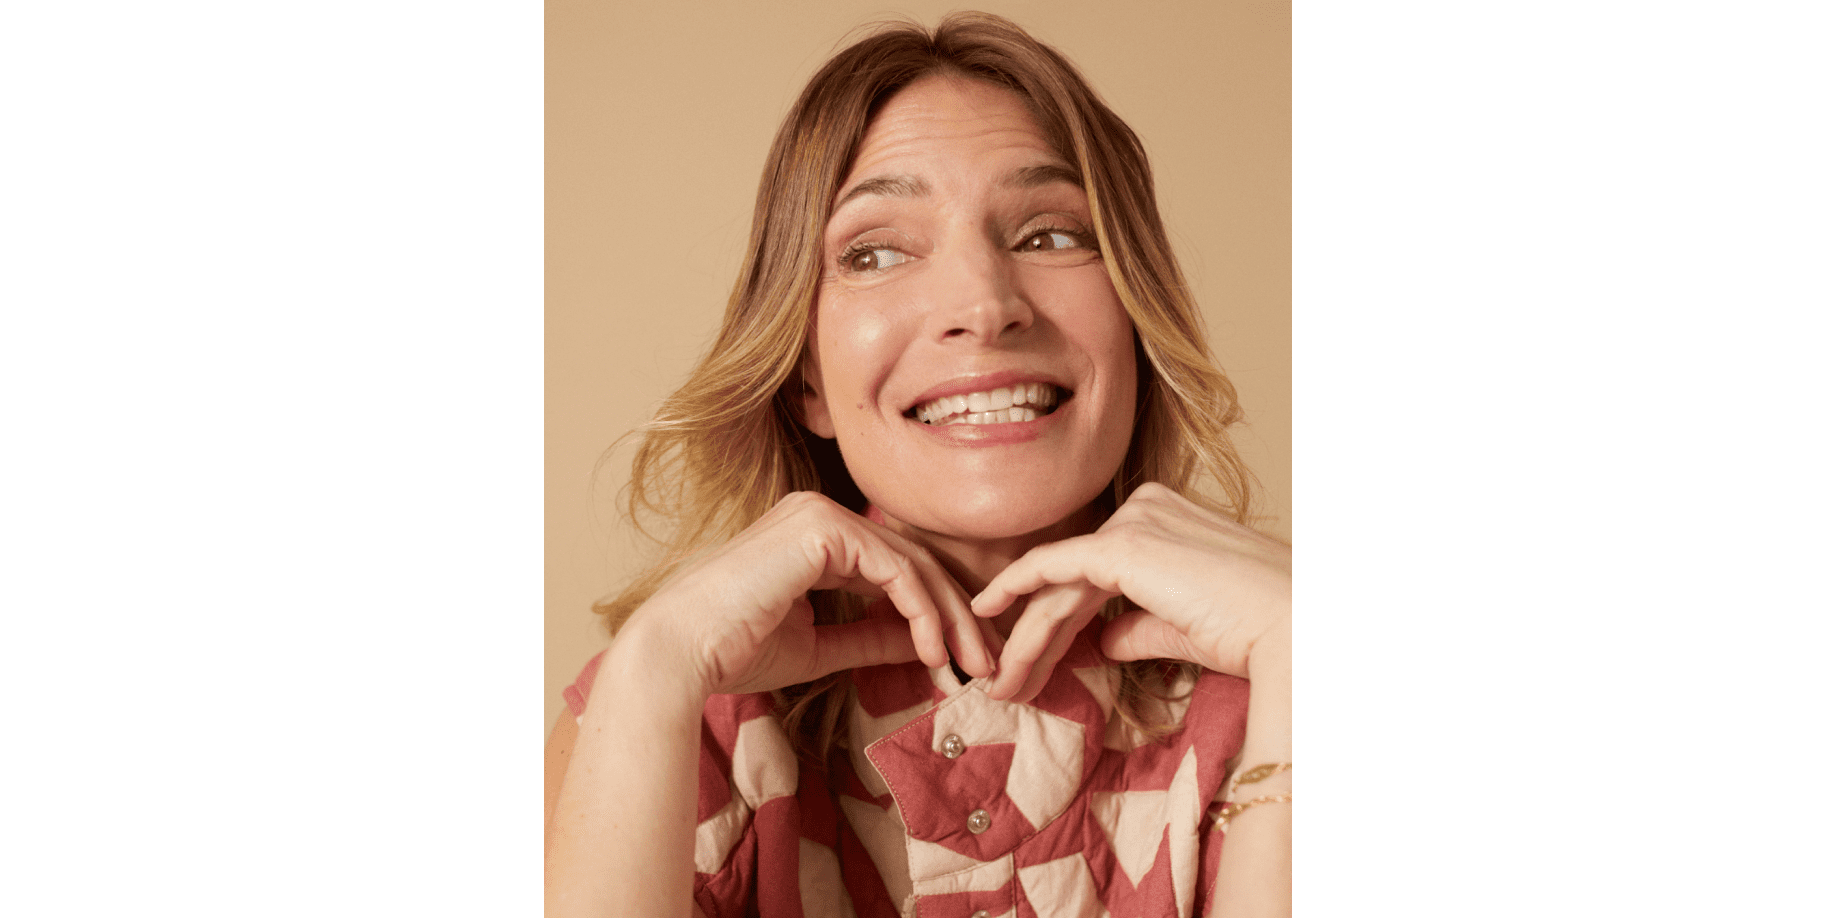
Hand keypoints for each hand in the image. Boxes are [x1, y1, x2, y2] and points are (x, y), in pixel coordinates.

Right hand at [625, 491, 998, 698]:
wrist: (682, 651)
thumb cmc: (734, 650)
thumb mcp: (820, 646)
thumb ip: (872, 636)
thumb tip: (925, 643)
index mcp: (816, 535)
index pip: (896, 567)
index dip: (938, 613)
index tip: (964, 660)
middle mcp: (820, 513)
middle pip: (915, 561)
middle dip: (958, 615)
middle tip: (988, 662)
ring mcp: (821, 513)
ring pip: (913, 564)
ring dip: (949, 618)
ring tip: (971, 664)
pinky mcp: (823, 528)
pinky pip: (895, 570)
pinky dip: (922, 612)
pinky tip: (934, 651)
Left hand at [971, 483, 1289, 702]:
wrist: (1291, 626)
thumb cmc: (1254, 631)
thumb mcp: (1182, 627)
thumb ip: (1137, 626)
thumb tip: (1102, 639)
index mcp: (1164, 519)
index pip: (1094, 575)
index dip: (1058, 623)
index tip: (1033, 665)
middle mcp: (1145, 509)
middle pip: (1071, 581)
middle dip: (1034, 637)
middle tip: (1004, 683)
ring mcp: (1133, 522)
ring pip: (1058, 585)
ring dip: (1024, 638)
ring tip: (999, 684)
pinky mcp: (1122, 545)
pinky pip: (1052, 568)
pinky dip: (1015, 591)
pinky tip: (986, 613)